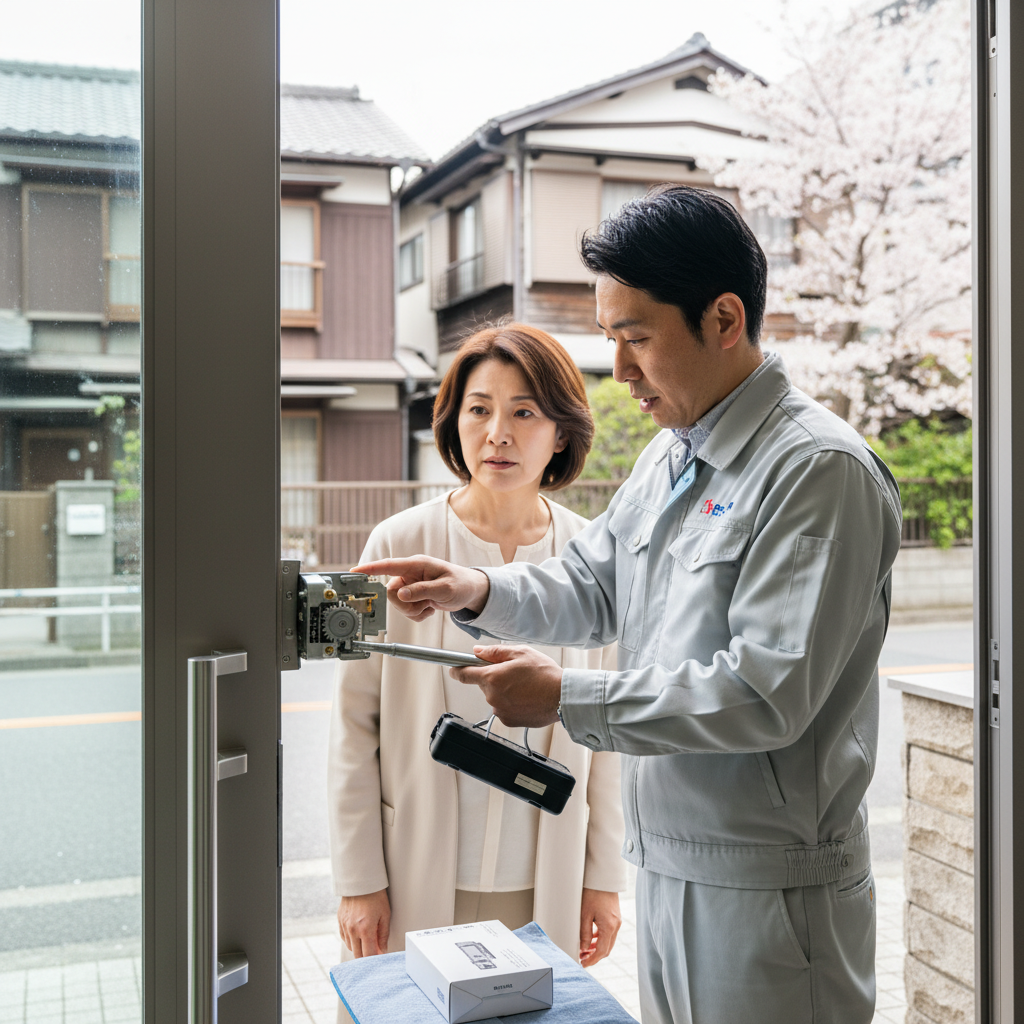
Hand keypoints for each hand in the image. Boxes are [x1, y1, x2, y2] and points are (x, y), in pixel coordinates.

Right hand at [338, 889, 390, 957]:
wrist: (361, 882)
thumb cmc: (376, 896)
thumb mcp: (385, 915)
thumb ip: (383, 935)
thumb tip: (383, 950)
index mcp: (366, 929)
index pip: (368, 955)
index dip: (375, 959)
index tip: (379, 958)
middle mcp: (353, 930)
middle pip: (358, 955)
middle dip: (366, 956)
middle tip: (374, 950)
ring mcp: (345, 926)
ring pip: (350, 947)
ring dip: (359, 947)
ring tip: (367, 938)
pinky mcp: (340, 921)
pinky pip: (344, 938)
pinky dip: (351, 940)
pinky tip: (358, 934)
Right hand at [351, 557, 489, 622]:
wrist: (470, 592)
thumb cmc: (461, 584)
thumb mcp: (445, 589)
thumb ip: (422, 591)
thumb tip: (401, 593)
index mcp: (417, 565)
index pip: (388, 566)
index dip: (370, 569)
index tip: (354, 572)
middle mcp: (410, 574)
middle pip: (391, 593)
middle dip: (405, 604)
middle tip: (424, 604)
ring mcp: (411, 586)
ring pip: (397, 604)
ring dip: (413, 610)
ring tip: (430, 605)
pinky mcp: (413, 597)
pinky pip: (406, 612)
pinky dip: (418, 614)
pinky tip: (430, 609)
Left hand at [450, 645, 561, 727]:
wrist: (562, 697)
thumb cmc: (544, 674)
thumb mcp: (520, 653)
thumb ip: (494, 652)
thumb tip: (477, 651)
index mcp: (492, 677)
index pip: (463, 674)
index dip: (457, 669)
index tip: (454, 668)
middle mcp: (492, 696)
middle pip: (484, 684)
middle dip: (494, 677)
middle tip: (513, 672)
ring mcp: (500, 710)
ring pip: (495, 696)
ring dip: (504, 690)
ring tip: (525, 686)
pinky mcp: (509, 720)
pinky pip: (504, 708)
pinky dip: (511, 703)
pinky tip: (526, 697)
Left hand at [579, 888, 620, 966]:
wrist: (603, 877)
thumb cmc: (592, 893)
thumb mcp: (585, 914)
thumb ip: (585, 933)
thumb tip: (583, 949)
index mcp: (609, 926)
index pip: (602, 951)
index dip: (592, 960)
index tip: (583, 964)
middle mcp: (615, 925)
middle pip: (607, 948)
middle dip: (595, 956)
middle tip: (582, 959)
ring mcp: (616, 921)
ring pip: (608, 941)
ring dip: (597, 948)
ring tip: (584, 950)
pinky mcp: (614, 916)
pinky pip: (609, 933)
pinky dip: (600, 939)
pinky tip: (591, 938)